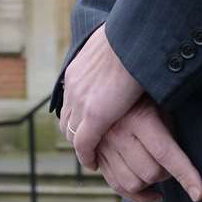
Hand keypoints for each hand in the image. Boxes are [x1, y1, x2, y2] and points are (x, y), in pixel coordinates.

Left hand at [59, 23, 145, 169]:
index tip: (87, 127)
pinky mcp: (94, 116)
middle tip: (89, 147)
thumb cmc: (134, 37)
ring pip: (72, 134)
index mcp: (77, 71)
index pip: (70, 102)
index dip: (77, 118)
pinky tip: (94, 164)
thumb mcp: (116, 45)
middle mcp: (73, 88)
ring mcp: (81, 102)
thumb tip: (124, 52)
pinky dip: (86, 156)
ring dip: (81, 147)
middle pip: (67, 120)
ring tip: (93, 158)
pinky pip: (84, 144)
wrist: (134, 37)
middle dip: (75, 136)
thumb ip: (112, 55)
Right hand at [94, 98, 201, 201]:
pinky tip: (151, 193)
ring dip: (150, 184)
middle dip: (168, 174)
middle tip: (173, 165)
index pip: (166, 154)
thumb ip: (169, 130)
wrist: (106, 78)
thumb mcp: (160, 103)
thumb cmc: (143, 91)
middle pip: (150, 172)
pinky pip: (116, 185)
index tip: (199, 193)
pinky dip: (136, 195)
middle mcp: (118, 133)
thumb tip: (182, 160)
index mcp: (139, 117)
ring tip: (160, 172)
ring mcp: (104, 145)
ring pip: (132, 183)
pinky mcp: (97, 154)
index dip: (186, 175)